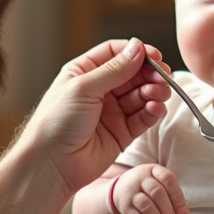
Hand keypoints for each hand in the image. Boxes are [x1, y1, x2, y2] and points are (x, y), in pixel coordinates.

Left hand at [0, 39, 170, 213]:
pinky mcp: (122, 133)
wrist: (51, 165)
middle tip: (163, 76)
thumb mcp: (83, 87)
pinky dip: (153, 111)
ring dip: (153, 92)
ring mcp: (111, 112)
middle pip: (133, 74)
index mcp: (84, 73)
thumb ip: (114, 69)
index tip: (154, 56)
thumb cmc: (56, 123)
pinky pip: (143, 118)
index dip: (136, 52)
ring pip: (141, 95)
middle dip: (149, 74)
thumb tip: (137, 48)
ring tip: (159, 93)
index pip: (115, 54)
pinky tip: (156, 108)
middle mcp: (99, 91)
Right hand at [111, 163, 189, 213]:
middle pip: (157, 192)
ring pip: (146, 206)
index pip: (168, 179)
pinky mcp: (124, 206)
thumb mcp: (160, 183)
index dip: (178, 199)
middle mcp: (140, 178)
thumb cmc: (149, 186)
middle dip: (167, 210)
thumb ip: (173, 196)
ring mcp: (131, 192)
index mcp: (153, 170)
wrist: (123, 187)